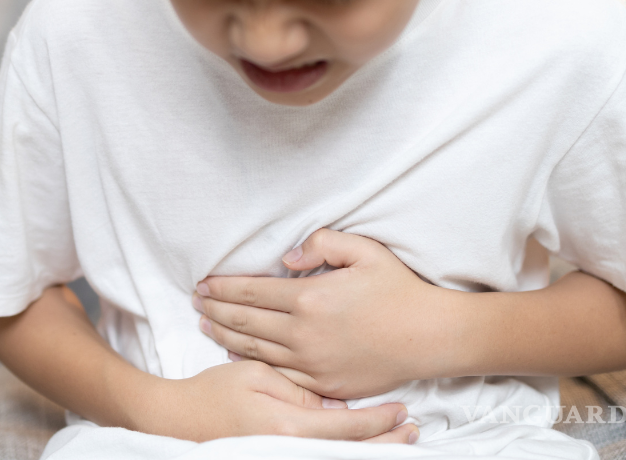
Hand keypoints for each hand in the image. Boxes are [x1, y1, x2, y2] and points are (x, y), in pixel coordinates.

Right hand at [134, 359, 416, 442]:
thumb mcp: (255, 375)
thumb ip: (297, 389)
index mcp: (287, 425)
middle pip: (350, 451)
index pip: (346, 428)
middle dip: (385, 443)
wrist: (176, 419)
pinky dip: (343, 450)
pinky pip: (319, 456)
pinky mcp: (277, 456)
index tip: (403, 411)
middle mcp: (289, 448)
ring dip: (370, 449)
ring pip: (338, 457)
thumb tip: (332, 403)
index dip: (378, 421)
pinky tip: (357, 444)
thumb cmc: (214, 392)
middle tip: (413, 430)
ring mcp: (283, 456)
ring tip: (398, 439)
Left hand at [193, 229, 451, 398]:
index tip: (203, 284)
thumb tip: (287, 257)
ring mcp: (312, 362)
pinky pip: (278, 373)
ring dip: (225, 336)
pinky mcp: (323, 383)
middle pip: (245, 322)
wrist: (430, 337)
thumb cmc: (398, 291)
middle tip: (195, 302)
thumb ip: (322, 243)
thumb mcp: (364, 251)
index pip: (251, 292)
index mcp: (309, 297)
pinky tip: (237, 354)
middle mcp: (304, 333)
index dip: (222, 288)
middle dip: (215, 310)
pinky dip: (252, 362)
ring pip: (255, 350)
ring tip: (205, 326)